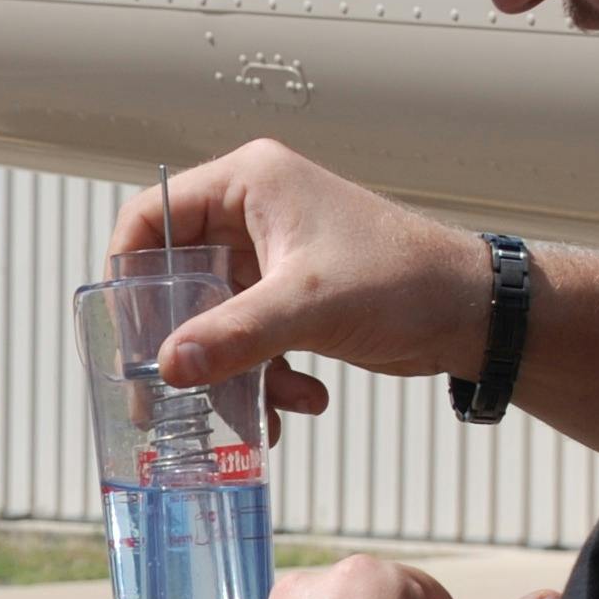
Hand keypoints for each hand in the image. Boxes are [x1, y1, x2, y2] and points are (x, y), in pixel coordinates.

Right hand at [107, 141, 498, 401]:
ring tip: (255, 415)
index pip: (150, 215)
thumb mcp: (308, 307)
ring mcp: (270, 256)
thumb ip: (233, 336)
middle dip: (181, 342)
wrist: (472, 314)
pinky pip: (247, 338)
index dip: (129, 273)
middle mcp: (252, 211)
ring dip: (229, 371)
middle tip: (164, 395)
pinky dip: (263, 377)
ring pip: (212, 318)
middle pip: (176, 276)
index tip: (126, 333)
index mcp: (249, 183)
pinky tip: (300, 404)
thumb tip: (167, 367)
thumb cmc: (404, 281)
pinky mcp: (289, 295)